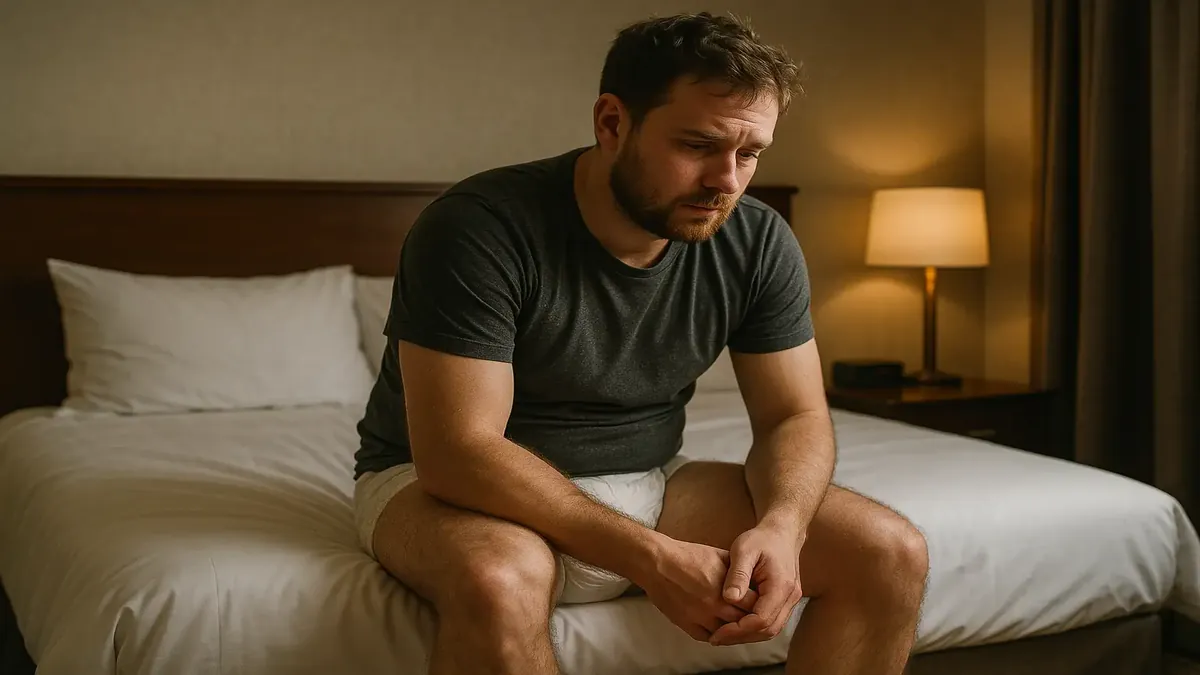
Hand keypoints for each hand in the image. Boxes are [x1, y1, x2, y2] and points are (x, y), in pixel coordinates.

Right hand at [640, 537, 759, 642]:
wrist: (658, 562)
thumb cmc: (687, 556)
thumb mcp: (720, 556)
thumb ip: (738, 571)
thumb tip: (753, 578)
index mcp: (726, 589)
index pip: (754, 605)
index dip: (759, 604)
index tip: (760, 602)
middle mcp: (715, 606)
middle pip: (742, 621)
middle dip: (749, 619)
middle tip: (751, 615)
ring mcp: (700, 618)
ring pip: (726, 633)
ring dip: (733, 629)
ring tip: (736, 622)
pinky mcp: (686, 624)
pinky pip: (707, 637)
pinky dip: (716, 634)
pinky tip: (719, 627)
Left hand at [709, 525, 803, 645]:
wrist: (782, 532)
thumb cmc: (761, 539)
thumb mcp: (744, 550)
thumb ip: (737, 575)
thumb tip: (729, 599)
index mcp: (781, 586)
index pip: (761, 620)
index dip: (738, 630)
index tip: (717, 632)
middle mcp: (790, 597)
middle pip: (768, 630)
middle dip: (741, 637)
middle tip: (716, 638)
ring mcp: (791, 600)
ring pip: (771, 629)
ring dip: (747, 635)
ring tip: (723, 635)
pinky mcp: (785, 601)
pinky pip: (771, 621)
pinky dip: (754, 627)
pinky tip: (735, 624)